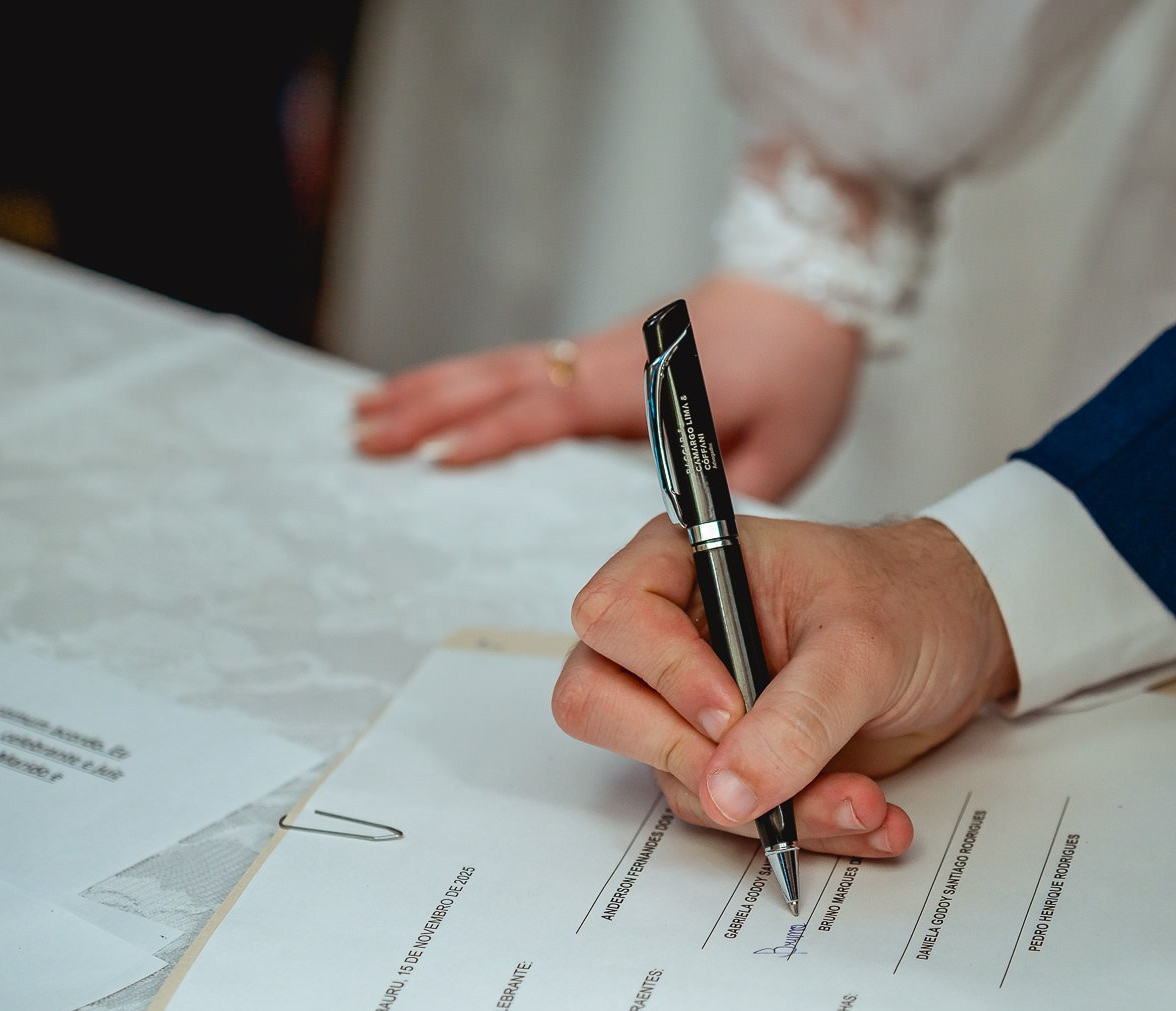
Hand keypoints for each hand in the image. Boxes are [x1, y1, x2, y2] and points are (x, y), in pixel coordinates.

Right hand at [352, 274, 862, 500]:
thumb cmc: (801, 364)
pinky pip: (520, 366)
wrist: (809, 287)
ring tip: (367, 413)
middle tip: (365, 435)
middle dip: (431, 408)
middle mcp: (609, 363)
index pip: (556, 407)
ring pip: (502, 368)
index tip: (441, 457)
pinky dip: (467, 381)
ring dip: (434, 390)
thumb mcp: (786, 446)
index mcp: (645, 386)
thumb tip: (689, 557)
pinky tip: (432, 397)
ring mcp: (601, 355)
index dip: (497, 433)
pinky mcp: (603, 356)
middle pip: (505, 381)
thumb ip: (734, 502)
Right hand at [552, 515, 1017, 856]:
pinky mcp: (735, 761)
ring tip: (865, 801)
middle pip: (600, 705)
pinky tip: (872, 818)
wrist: (964, 637)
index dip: (662, 673)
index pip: (613, 617)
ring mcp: (696, 705)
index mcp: (686, 564)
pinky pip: (734, 815)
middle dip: (689, 758)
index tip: (731, 711)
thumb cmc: (910, 600)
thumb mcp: (863, 648)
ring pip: (680, 780)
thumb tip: (727, 791)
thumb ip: (797, 717)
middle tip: (767, 777)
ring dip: (775, 809)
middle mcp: (675, 635)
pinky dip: (804, 828)